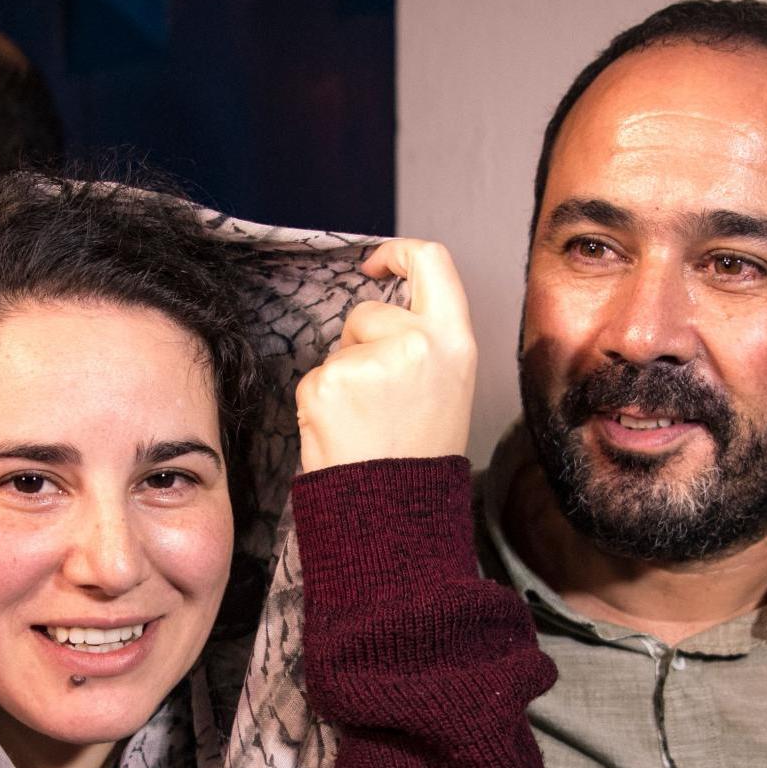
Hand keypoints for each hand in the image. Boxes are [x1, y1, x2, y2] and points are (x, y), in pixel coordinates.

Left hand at [297, 239, 476, 472]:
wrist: (395, 514)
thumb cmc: (418, 457)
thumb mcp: (447, 386)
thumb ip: (425, 341)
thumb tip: (387, 304)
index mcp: (454, 341)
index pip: (432, 262)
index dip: (399, 253)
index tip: (375, 266)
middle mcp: (416, 344)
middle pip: (366, 312)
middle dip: (358, 344)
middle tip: (376, 401)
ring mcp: (369, 363)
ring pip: (337, 349)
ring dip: (340, 378)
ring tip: (363, 424)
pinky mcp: (327, 384)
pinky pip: (312, 379)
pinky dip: (318, 404)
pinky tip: (341, 434)